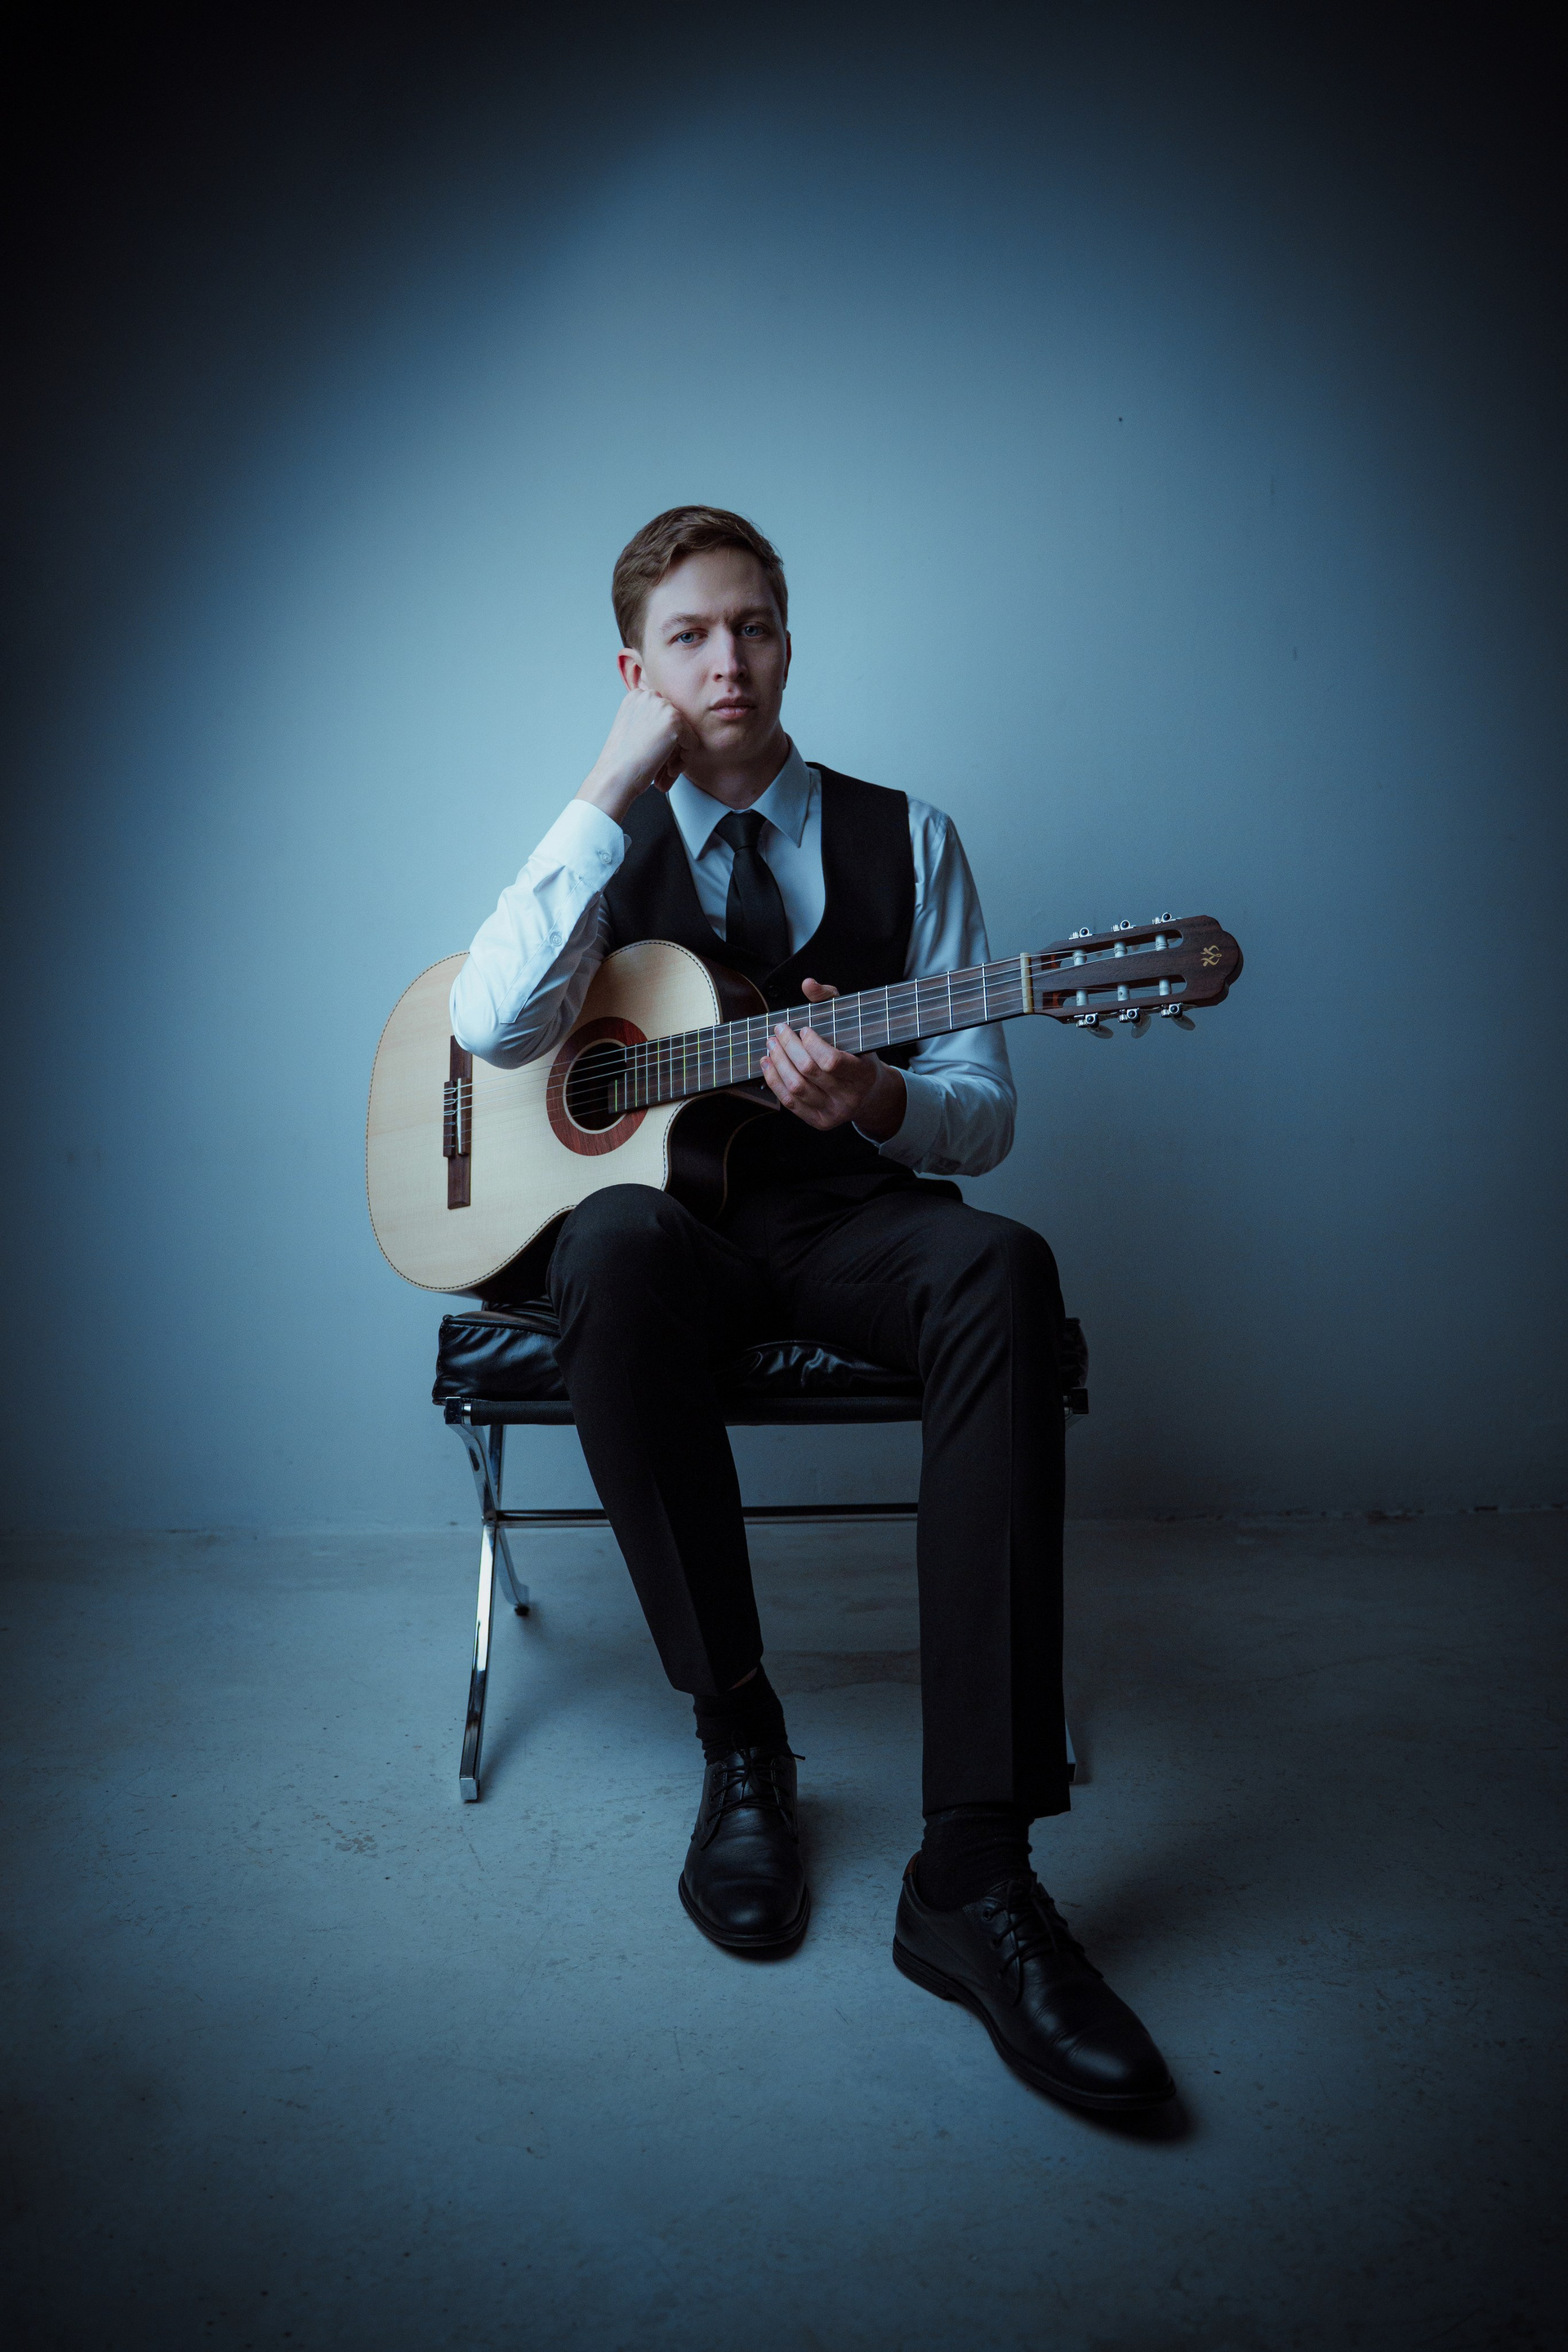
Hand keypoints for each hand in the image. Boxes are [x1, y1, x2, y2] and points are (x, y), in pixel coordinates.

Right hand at [576, 686, 695, 822]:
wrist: (615, 776)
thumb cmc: (622, 761)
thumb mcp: (632, 729)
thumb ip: (650, 721)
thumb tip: (671, 728)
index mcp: (637, 696)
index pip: (664, 716)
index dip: (662, 739)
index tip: (653, 755)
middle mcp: (650, 696)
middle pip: (676, 724)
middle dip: (672, 748)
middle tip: (663, 769)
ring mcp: (663, 707)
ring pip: (686, 733)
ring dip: (678, 756)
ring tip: (666, 773)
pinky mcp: (675, 722)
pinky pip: (693, 742)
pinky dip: (684, 760)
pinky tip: (669, 771)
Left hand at [762, 979, 906, 1138]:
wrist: (869, 1094)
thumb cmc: (858, 1053)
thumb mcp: (853, 1025)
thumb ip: (831, 1000)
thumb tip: (807, 984)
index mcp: (863, 1074)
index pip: (830, 1062)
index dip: (811, 1044)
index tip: (804, 1029)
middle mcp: (849, 1097)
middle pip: (808, 1072)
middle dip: (787, 1047)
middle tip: (778, 1031)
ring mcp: (833, 1112)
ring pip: (795, 1088)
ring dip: (777, 1062)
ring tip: (771, 1045)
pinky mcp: (819, 1121)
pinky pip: (789, 1103)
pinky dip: (773, 1080)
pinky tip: (768, 1063)